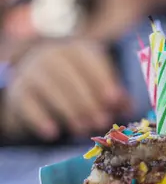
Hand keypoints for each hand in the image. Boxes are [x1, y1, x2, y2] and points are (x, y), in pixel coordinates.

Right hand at [1, 39, 129, 140]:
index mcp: (78, 50)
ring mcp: (32, 71)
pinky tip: (53, 133)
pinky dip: (40, 118)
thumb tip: (128, 107)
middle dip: (88, 101)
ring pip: (51, 89)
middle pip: (70, 76)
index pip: (91, 61)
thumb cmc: (78, 83)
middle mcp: (53, 55)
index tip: (114, 100)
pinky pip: (28, 103)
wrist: (36, 80)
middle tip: (101, 122)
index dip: (103, 80)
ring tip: (83, 130)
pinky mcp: (18, 91)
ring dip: (69, 111)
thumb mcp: (97, 83)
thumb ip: (114, 94)